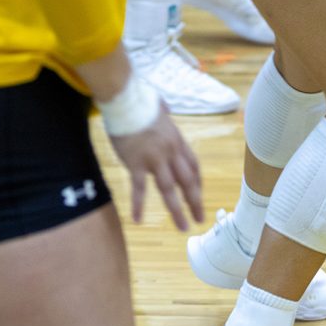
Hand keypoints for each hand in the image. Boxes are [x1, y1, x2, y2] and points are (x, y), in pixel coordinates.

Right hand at [108, 106, 202, 230]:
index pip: (193, 165)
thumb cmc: (139, 101)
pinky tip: (138, 220)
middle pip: (187, 180)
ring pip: (170, 189)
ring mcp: (154, 158)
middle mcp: (170, 151)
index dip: (197, 182)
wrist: (125, 98)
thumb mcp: (158, 107)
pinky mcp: (136, 162)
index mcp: (177, 139)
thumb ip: (163, 111)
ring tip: (182, 227)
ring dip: (177, 210)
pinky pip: (139, 188)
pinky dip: (138, 205)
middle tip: (200, 219)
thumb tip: (164, 107)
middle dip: (195, 201)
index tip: (199, 195)